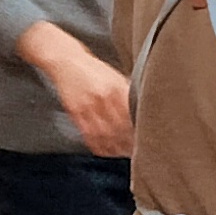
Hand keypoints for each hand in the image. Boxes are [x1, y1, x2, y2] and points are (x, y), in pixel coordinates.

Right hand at [18, 21, 133, 156]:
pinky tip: (106, 151)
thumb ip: (128, 92)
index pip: (132, 114)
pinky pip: (88, 134)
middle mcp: (102, 97)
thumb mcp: (116, 76)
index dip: (140, 128)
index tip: (148, 137)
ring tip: (124, 153)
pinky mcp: (75, 112)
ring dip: (115, 147)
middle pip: (119, 126)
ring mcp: (87, 106)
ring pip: (104, 133)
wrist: (66, 61)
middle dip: (129, 141)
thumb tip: (145, 107)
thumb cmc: (94, 69)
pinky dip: (98, 145)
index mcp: (116, 87)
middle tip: (139, 150)